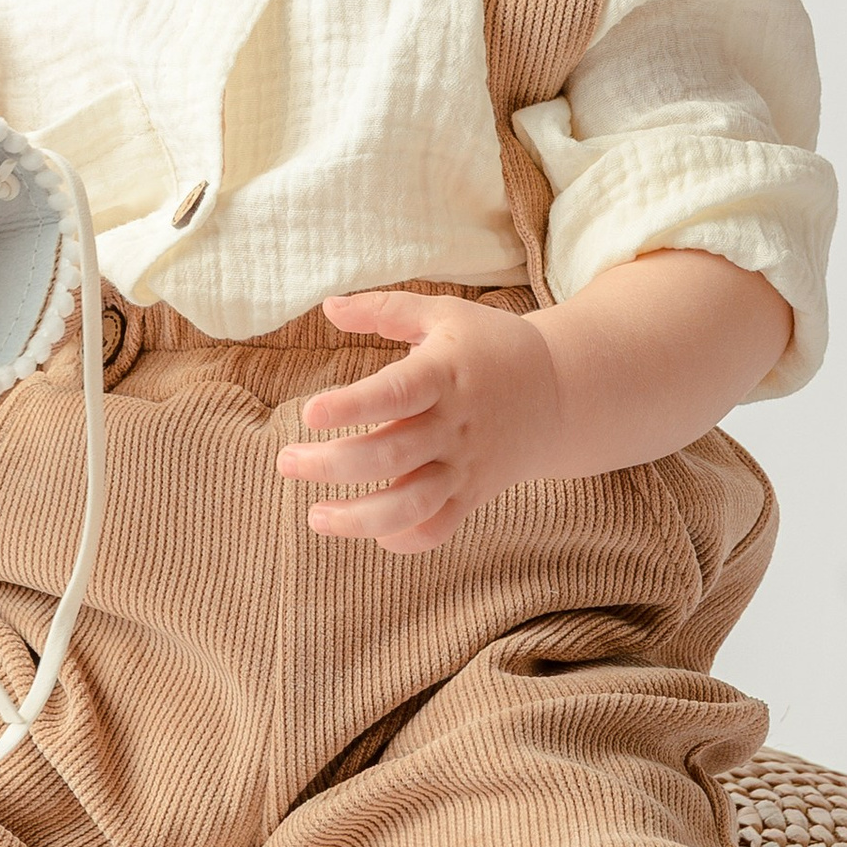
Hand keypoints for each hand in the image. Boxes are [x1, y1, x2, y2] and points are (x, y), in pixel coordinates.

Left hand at [274, 290, 562, 555]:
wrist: (560, 392)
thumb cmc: (489, 346)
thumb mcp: (443, 314)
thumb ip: (383, 309)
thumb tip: (326, 306)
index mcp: (445, 373)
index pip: (396, 393)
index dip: (352, 406)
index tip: (309, 413)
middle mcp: (456, 424)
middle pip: (391, 454)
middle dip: (331, 464)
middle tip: (286, 462)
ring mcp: (466, 465)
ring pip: (412, 505)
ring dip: (359, 519)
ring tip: (316, 516)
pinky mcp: (474, 494)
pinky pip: (438, 529)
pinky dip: (403, 539)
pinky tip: (371, 531)